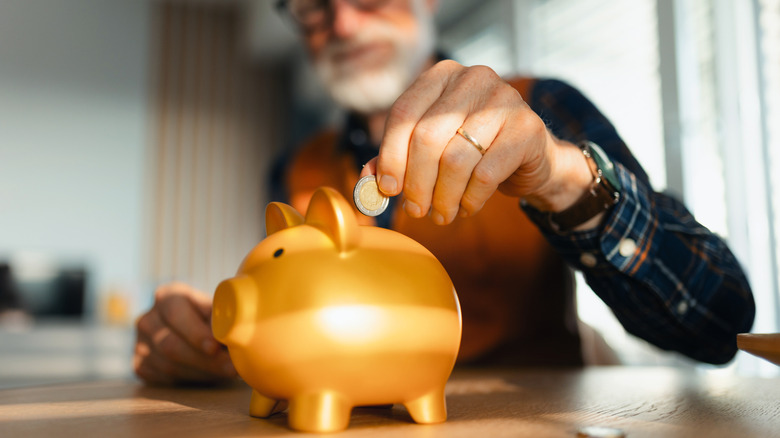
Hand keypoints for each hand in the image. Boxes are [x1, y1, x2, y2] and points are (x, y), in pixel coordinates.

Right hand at [134, 282, 236, 384]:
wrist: (193, 333)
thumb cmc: (210, 317)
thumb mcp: (214, 309)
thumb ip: (220, 316)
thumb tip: (235, 326)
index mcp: (166, 296)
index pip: (176, 313)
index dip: (196, 332)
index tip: (215, 347)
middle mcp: (148, 318)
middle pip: (170, 344)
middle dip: (204, 359)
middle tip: (230, 367)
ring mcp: (140, 343)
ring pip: (168, 364)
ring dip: (202, 372)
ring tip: (228, 373)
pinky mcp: (140, 365)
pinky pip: (164, 378)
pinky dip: (191, 380)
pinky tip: (210, 376)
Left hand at [360, 60, 591, 225]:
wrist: (532, 156)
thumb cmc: (473, 150)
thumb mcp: (431, 148)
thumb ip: (396, 158)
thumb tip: (367, 181)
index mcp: (441, 74)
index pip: (403, 114)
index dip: (390, 156)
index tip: (388, 189)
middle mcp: (473, 78)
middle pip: (427, 137)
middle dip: (417, 183)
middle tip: (416, 211)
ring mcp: (504, 99)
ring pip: (456, 159)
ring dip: (443, 197)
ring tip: (441, 214)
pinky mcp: (527, 128)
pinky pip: (485, 174)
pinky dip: (470, 199)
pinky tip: (466, 207)